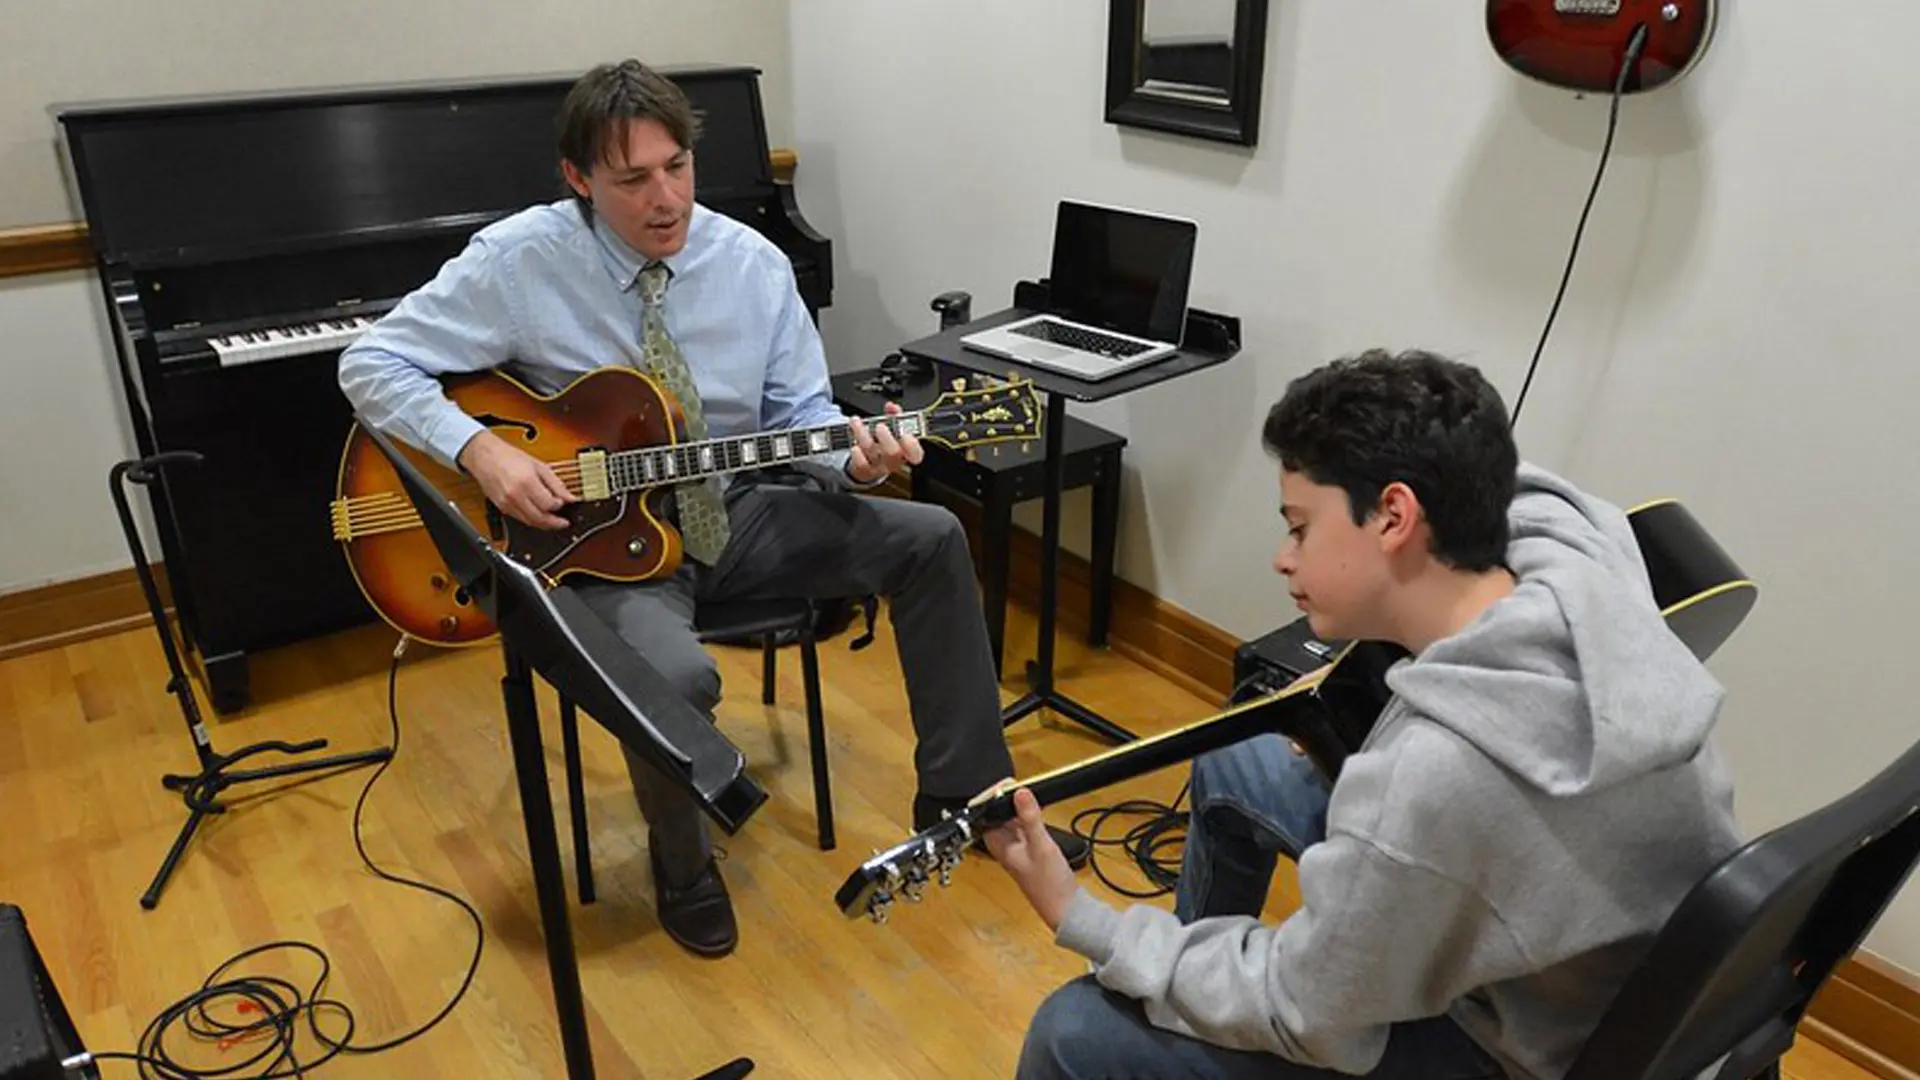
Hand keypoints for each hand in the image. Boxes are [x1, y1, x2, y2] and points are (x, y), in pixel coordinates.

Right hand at [457, 430, 575, 529]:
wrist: (485, 457)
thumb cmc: (510, 458)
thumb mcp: (539, 466)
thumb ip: (556, 484)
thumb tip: (570, 497)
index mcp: (526, 482)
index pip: (548, 504)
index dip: (559, 505)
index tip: (564, 503)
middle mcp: (515, 495)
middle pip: (539, 518)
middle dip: (554, 523)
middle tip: (564, 523)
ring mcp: (507, 503)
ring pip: (530, 522)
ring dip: (544, 524)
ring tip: (554, 521)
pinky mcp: (502, 508)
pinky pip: (520, 519)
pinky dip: (532, 520)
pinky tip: (539, 515)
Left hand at [846, 402, 922, 483]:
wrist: (869, 464)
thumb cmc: (885, 444)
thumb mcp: (893, 429)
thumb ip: (895, 415)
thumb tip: (891, 406)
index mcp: (906, 451)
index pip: (916, 454)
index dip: (912, 446)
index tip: (905, 434)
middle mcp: (895, 460)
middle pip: (893, 453)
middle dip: (886, 437)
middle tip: (880, 426)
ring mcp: (880, 467)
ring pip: (873, 452)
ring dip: (863, 434)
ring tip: (856, 422)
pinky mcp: (866, 470)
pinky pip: (861, 464)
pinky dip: (856, 453)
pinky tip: (854, 445)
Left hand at [982, 787, 1078, 931]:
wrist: (1066, 908)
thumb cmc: (1049, 884)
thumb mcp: (1041, 846)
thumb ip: (1030, 818)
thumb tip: (1019, 792)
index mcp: (998, 845)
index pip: (986, 814)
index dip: (993, 796)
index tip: (1007, 784)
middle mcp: (1004, 845)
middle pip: (998, 814)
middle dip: (1007, 799)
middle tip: (1020, 786)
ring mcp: (1017, 848)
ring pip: (1012, 819)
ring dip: (1019, 807)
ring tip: (1030, 795)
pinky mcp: (1030, 850)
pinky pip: (1024, 826)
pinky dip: (1030, 817)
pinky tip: (1039, 812)